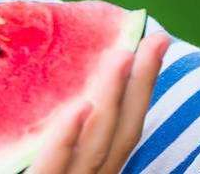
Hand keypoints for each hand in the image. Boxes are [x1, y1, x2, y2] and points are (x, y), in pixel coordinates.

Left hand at [29, 33, 172, 173]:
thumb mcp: (43, 158)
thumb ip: (54, 134)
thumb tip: (68, 82)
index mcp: (94, 170)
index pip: (124, 127)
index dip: (141, 88)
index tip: (154, 42)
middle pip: (120, 132)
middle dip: (140, 85)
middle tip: (156, 38)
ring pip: (96, 145)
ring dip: (112, 99)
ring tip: (123, 56)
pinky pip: (54, 165)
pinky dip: (67, 137)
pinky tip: (80, 106)